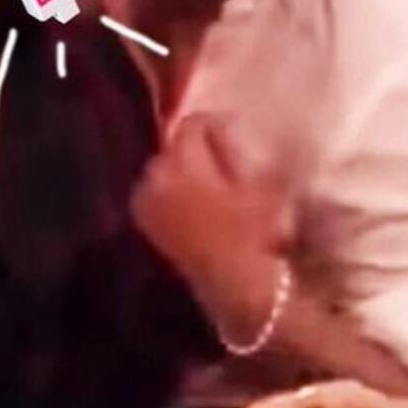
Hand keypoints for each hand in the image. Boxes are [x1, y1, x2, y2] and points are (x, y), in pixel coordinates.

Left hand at [131, 114, 290, 322]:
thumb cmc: (252, 232)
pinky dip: (172, 191)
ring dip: (184, 169)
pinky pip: (156, 192)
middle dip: (197, 148)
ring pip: (164, 169)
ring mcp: (145, 201)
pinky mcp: (145, 223)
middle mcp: (156, 176)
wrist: (233, 284)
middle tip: (224, 160)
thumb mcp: (262, 184)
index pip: (192, 124)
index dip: (216, 125)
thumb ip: (249, 151)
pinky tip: (194, 204)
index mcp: (182, 162)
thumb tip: (247, 129)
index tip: (236, 134)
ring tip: (210, 183)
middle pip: (175, 145)